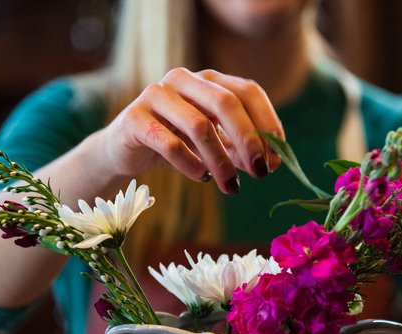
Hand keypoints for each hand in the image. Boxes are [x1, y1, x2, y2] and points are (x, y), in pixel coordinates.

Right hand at [95, 67, 284, 193]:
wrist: (125, 151)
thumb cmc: (176, 144)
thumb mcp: (214, 144)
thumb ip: (239, 146)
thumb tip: (271, 161)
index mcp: (207, 79)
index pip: (247, 91)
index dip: (267, 123)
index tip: (276, 158)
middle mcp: (183, 79)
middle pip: (226, 103)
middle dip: (248, 140)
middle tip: (261, 172)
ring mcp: (156, 95)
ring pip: (199, 125)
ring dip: (221, 161)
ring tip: (230, 186)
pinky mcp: (134, 118)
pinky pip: (169, 143)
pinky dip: (190, 164)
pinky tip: (201, 177)